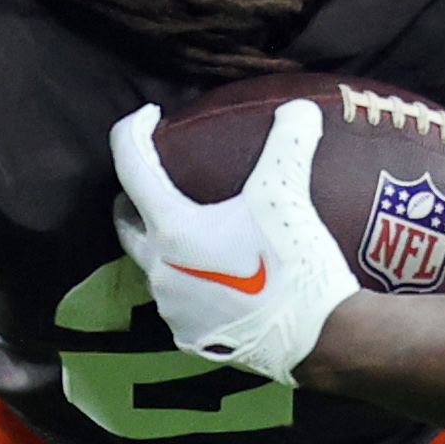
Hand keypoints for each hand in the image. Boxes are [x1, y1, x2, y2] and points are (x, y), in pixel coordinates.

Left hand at [110, 100, 358, 383]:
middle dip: (134, 195)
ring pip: (152, 264)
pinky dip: (187, 279)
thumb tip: (298, 107)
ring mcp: (171, 308)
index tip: (150, 116)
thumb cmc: (295, 263)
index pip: (130, 165)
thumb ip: (290, 142)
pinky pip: (177, 299)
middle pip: (126, 221)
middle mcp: (159, 271)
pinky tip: (217, 272)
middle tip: (160, 176)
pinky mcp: (189, 337)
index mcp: (171, 229)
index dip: (133, 131)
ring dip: (164, 242)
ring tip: (197, 227)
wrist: (318, 336)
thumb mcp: (290, 192)